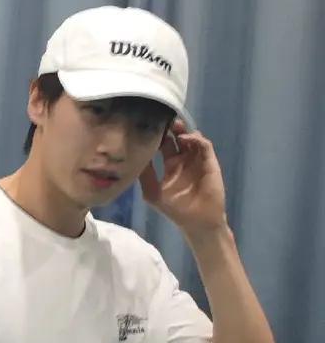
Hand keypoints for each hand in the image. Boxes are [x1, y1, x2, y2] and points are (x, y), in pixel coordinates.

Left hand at [140, 124, 227, 239]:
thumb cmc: (174, 210)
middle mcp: (184, 160)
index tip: (148, 127)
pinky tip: (184, 139)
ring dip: (183, 130)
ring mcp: (197, 161)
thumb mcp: (152, 192)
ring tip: (174, 125)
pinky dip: (196, 140)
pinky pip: (204, 146)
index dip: (157, 136)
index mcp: (171, 166)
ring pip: (191, 138)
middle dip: (171, 128)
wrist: (197, 222)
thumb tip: (133, 157)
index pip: (164, 144)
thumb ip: (145, 175)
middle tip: (162, 119)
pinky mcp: (210, 163)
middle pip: (177, 137)